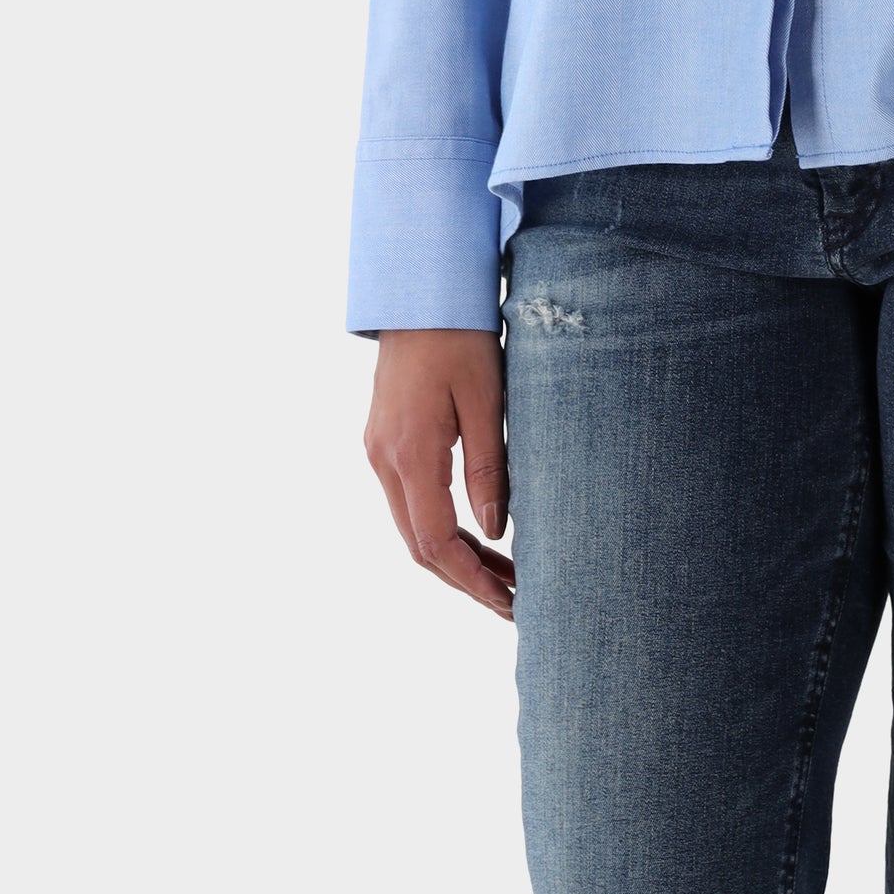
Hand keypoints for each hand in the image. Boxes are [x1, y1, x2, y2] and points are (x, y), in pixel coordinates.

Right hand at [365, 329, 514, 619]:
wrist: (419, 290)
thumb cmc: (461, 335)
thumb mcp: (487, 398)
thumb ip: (490, 468)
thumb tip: (497, 533)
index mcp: (410, 453)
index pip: (436, 543)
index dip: (473, 581)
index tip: (510, 603)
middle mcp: (384, 459)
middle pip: (420, 546)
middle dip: (466, 580)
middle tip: (514, 602)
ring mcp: (379, 451)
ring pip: (413, 527)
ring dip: (456, 557)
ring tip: (506, 577)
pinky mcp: (385, 441)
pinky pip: (410, 502)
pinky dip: (442, 528)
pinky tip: (478, 535)